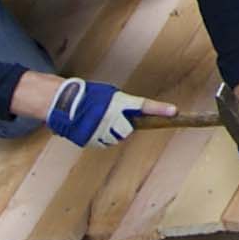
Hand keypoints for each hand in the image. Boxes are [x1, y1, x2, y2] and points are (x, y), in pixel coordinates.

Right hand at [45, 77, 164, 148]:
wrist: (64, 103)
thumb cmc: (89, 96)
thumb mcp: (109, 95)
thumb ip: (124, 105)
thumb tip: (138, 114)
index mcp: (118, 102)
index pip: (144, 105)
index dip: (160, 109)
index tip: (175, 111)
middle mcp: (112, 116)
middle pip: (127, 131)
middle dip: (123, 128)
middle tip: (113, 121)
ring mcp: (100, 129)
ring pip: (115, 140)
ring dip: (111, 135)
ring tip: (99, 123)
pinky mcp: (90, 140)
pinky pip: (102, 144)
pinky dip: (99, 139)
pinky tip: (91, 129)